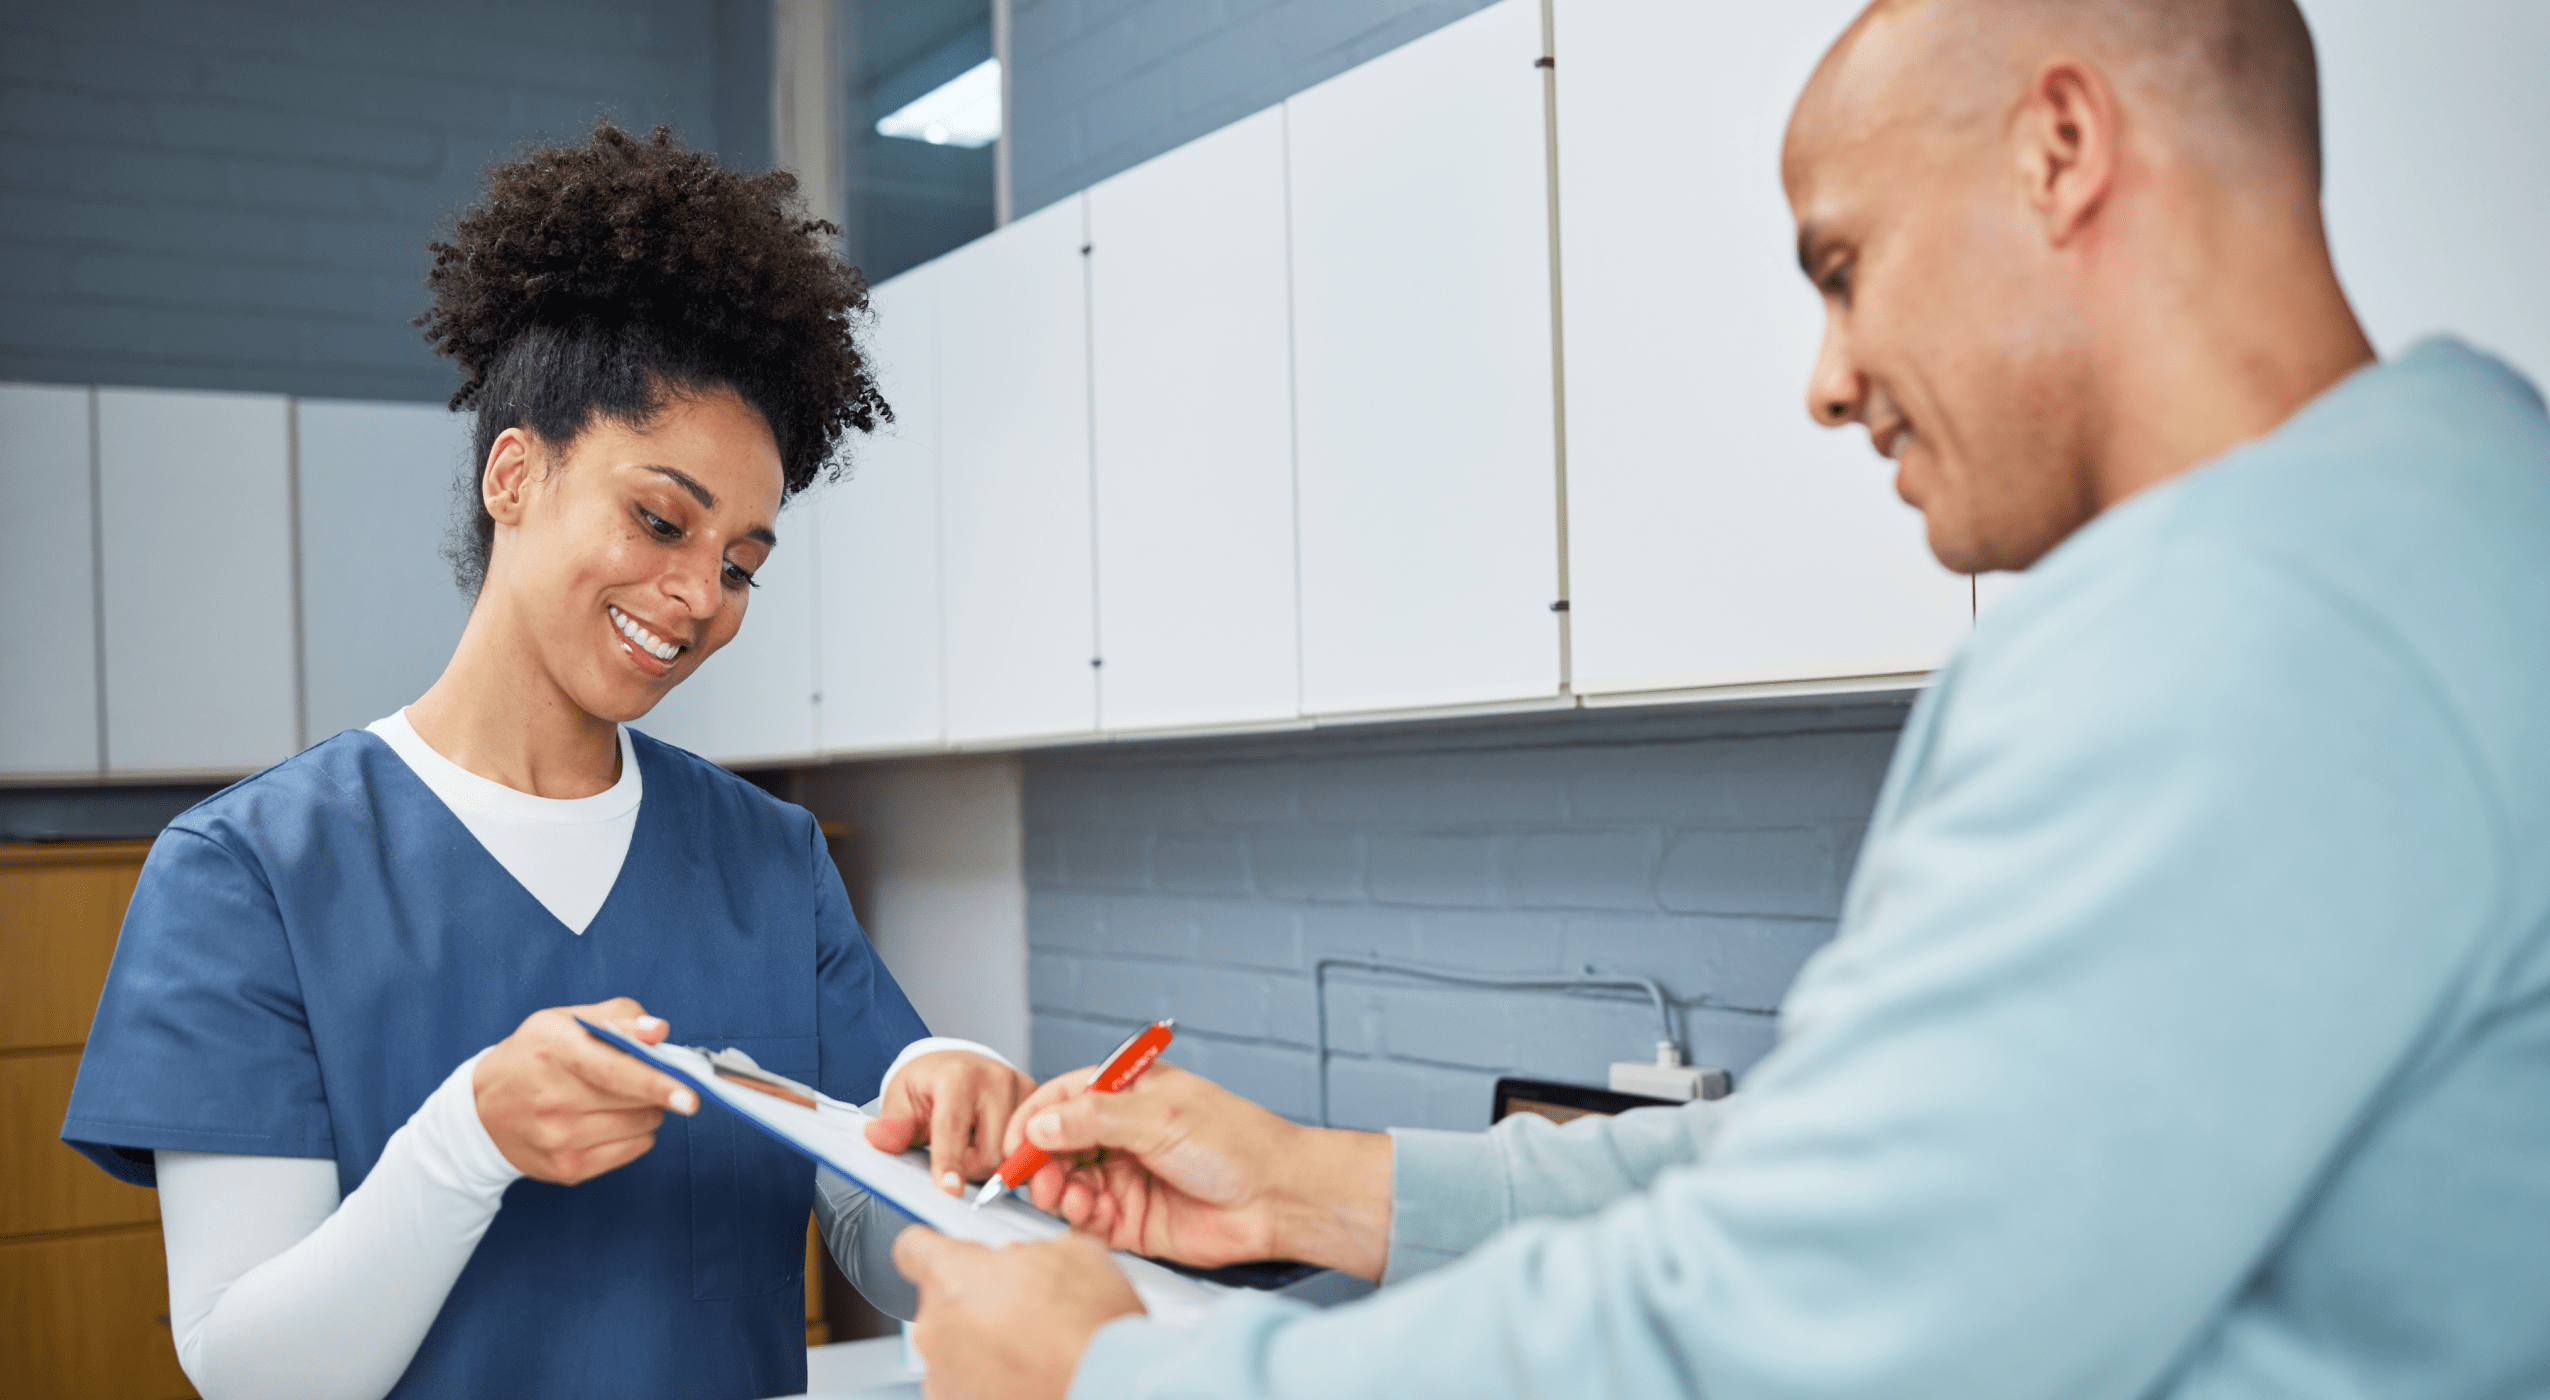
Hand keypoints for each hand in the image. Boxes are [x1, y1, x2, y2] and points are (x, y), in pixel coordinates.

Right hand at [472, 997, 695, 1183]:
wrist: (481, 1111)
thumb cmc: (533, 1057)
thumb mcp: (565, 1021)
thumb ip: (619, 1017)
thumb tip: (659, 1031)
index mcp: (555, 1051)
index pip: (613, 1071)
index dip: (655, 1082)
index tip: (689, 1095)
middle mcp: (553, 1099)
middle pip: (635, 1099)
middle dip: (657, 1086)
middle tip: (647, 1076)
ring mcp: (559, 1139)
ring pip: (641, 1125)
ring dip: (646, 1109)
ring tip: (618, 1097)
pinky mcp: (567, 1169)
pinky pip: (632, 1150)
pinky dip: (635, 1133)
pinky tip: (610, 1120)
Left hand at [864, 1050, 1038, 1194]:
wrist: (957, 1065)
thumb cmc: (928, 1085)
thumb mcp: (901, 1099)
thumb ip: (893, 1124)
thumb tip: (877, 1136)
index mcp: (958, 1075)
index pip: (954, 1127)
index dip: (950, 1162)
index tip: (950, 1190)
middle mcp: (996, 1078)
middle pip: (990, 1151)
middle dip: (970, 1168)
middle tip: (953, 1159)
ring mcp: (1022, 1088)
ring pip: (1013, 1155)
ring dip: (990, 1163)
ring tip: (972, 1147)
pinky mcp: (1038, 1101)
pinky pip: (1031, 1148)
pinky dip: (1012, 1157)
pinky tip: (995, 1146)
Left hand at [894, 1228, 1139, 1399]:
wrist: (1106, 1388)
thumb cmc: (1091, 1329)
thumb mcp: (1073, 1254)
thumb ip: (1027, 1251)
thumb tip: (1024, 1260)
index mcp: (955, 1276)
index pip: (912, 1248)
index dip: (930, 1247)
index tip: (942, 1252)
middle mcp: (937, 1327)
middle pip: (941, 1302)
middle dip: (975, 1301)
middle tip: (1021, 1308)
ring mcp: (942, 1376)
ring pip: (954, 1347)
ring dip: (983, 1344)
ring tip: (1032, 1348)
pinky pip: (966, 1385)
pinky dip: (991, 1380)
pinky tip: (1028, 1374)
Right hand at [1005, 1061, 1394, 1278]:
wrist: (1277, 1199)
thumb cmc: (1237, 1144)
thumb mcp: (1159, 1118)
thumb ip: (1094, 1120)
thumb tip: (1040, 1124)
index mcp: (1131, 1093)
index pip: (1065, 1098)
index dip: (1035, 1119)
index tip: (1013, 1142)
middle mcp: (1124, 1134)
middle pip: (1059, 1144)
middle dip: (1041, 1161)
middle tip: (1032, 1177)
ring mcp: (1127, 1176)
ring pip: (1069, 1182)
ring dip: (1058, 1190)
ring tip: (1064, 1197)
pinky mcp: (1133, 1219)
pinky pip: (1089, 1217)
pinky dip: (1079, 1216)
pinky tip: (1085, 1212)